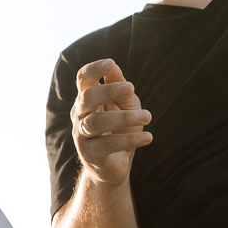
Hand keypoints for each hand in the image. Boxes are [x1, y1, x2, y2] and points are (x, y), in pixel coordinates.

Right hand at [72, 59, 151, 186]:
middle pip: (86, 97)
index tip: (110, 63)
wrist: (116, 164)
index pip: (83, 79)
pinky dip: (130, 139)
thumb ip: (120, 86)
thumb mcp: (126, 104)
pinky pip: (108, 145)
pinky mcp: (89, 154)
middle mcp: (79, 114)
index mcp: (87, 98)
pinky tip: (148, 137)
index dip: (94, 69)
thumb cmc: (121, 128)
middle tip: (131, 88)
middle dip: (108, 91)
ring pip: (96, 122)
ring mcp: (81, 135)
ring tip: (148, 116)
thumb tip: (113, 66)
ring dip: (123, 118)